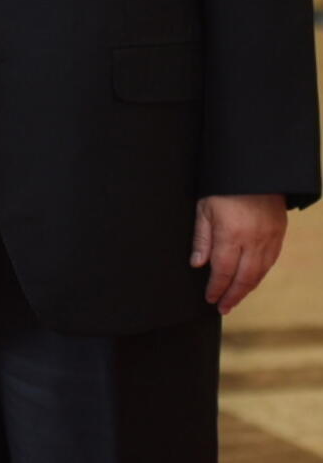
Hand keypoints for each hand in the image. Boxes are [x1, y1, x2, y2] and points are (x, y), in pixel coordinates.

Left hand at [190, 193, 287, 313]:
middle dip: (232, 296)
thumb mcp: (204, 208)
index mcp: (231, 233)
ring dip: (247, 289)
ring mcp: (269, 238)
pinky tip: (251, 280)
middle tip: (223, 308)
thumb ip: (202, 238)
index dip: (217, 288)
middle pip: (244, 278)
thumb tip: (197, 264)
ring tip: (234, 299)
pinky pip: (270, 261)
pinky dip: (259, 275)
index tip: (210, 299)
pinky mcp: (279, 234)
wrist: (254, 169)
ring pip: (259, 273)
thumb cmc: (223, 186)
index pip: (223, 270)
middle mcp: (253, 240)